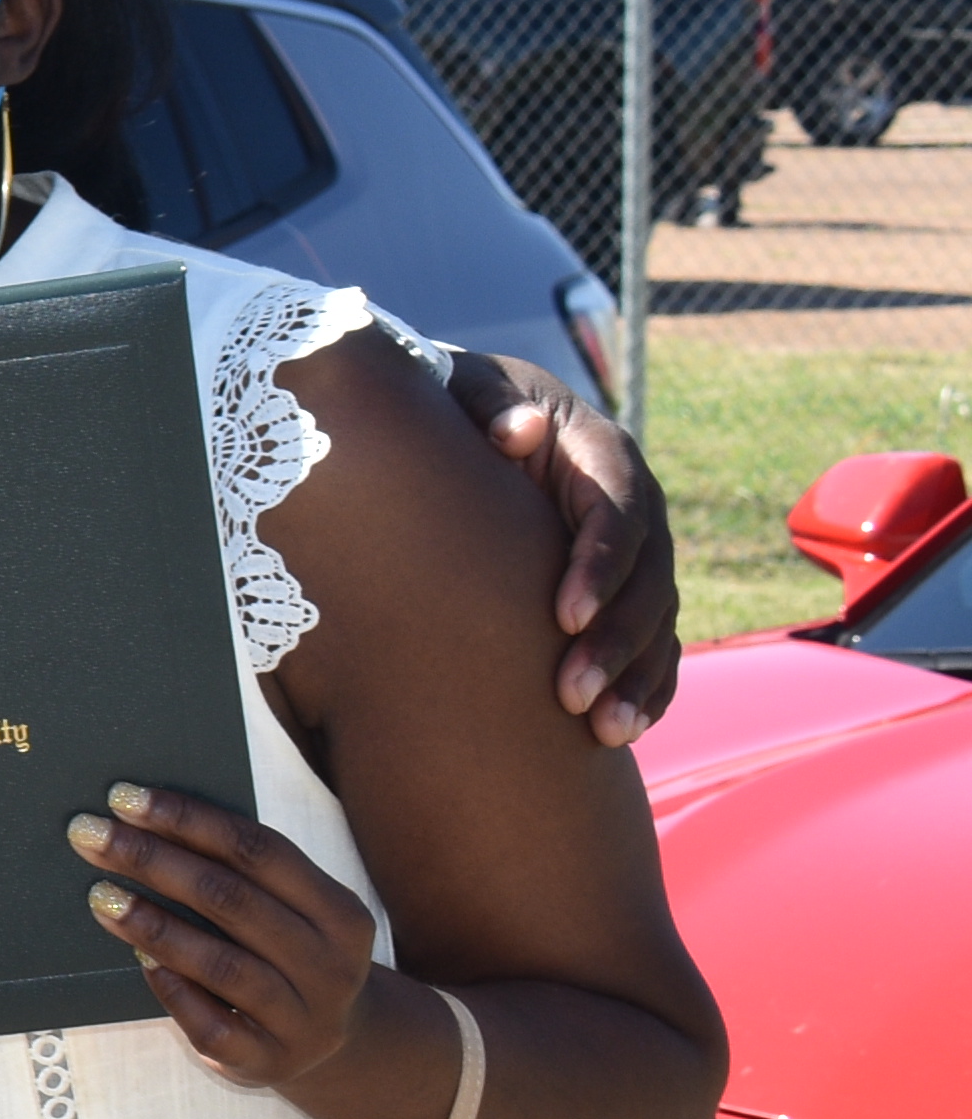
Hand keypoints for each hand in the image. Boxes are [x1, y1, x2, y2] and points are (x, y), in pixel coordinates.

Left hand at [69, 782, 379, 1087]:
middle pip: (232, 900)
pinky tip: (139, 963)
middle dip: (153, 861)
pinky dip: (174, 991)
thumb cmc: (285, 955)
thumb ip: (240, 874)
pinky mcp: (269, 1063)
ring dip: (154, 925)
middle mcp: (331, 967)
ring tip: (100, 896)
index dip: (188, 819)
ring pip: (221, 964)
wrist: (334, 1046)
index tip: (123, 796)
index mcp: (340, 913)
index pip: (258, 850)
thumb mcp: (289, 913)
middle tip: (88, 836)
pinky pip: (212, 1025)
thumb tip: (143, 820)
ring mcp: (304, 1020)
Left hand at [484, 383, 682, 743]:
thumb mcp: (469, 387)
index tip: (563, 616)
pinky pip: (655, 643)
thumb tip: (518, 430)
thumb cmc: (463, 404)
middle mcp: (634, 505)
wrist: (476, 421)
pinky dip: (647, 686)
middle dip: (616, 642)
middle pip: (647, 581)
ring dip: (636, 678)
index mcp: (601, 453)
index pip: (618, 514)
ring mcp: (640, 552)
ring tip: (604, 731)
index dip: (600, 567)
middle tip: (571, 696)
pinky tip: (626, 730)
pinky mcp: (630, 589)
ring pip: (657, 621)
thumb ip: (489, 404)